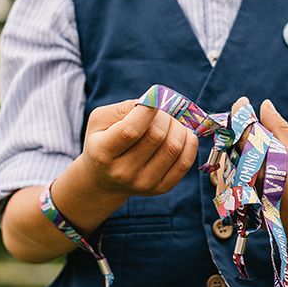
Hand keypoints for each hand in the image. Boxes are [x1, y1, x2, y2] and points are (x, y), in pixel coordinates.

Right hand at [79, 99, 199, 197]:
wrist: (103, 180)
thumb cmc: (102, 142)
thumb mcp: (99, 121)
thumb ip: (123, 108)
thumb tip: (153, 102)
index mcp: (103, 152)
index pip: (131, 131)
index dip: (148, 110)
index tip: (153, 97)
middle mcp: (123, 172)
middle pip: (156, 136)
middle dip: (163, 116)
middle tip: (160, 111)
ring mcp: (144, 183)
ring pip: (173, 147)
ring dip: (177, 127)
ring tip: (170, 122)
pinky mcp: (161, 188)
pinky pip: (185, 162)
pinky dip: (188, 142)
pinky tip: (180, 134)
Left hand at [212, 97, 287, 248]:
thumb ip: (279, 128)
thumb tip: (264, 104)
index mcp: (262, 164)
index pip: (242, 131)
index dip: (240, 112)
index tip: (243, 102)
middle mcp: (245, 177)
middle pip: (231, 142)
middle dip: (237, 129)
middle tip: (248, 122)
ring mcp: (236, 190)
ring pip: (225, 157)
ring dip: (234, 147)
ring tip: (253, 148)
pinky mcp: (232, 199)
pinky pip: (223, 173)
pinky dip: (233, 163)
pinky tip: (247, 164)